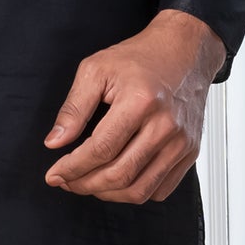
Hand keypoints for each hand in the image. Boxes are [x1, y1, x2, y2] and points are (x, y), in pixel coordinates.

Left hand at [42, 8, 224, 205]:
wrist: (185, 50)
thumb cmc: (140, 58)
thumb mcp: (96, 70)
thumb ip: (73, 108)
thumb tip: (54, 143)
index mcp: (140, 102)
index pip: (100, 150)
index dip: (72, 168)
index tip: (54, 174)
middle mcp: (166, 126)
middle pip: (119, 175)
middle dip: (84, 185)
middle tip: (66, 181)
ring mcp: (182, 142)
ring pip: (140, 190)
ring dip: (108, 194)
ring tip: (89, 183)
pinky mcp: (190, 151)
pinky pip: (161, 190)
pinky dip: (135, 193)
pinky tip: (118, 180)